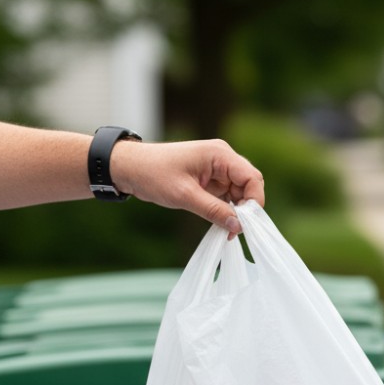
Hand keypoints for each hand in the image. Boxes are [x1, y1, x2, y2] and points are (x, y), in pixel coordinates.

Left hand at [110, 138, 264, 234]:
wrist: (128, 168)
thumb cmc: (153, 174)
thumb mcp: (184, 195)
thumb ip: (214, 211)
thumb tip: (238, 227)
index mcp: (220, 155)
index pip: (252, 178)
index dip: (255, 201)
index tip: (247, 223)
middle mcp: (222, 159)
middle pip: (248, 186)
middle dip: (245, 209)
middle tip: (235, 230)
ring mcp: (217, 170)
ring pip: (239, 194)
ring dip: (235, 212)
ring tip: (226, 230)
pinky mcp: (210, 180)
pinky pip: (226, 197)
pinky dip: (225, 211)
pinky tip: (220, 223)